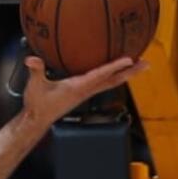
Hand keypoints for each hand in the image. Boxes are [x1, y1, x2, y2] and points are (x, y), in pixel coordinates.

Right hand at [22, 54, 147, 124]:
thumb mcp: (35, 86)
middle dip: (130, 72)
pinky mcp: (83, 94)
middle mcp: (86, 91)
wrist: (38, 119)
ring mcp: (86, 93)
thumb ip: (35, 71)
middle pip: (114, 81)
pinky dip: (113, 75)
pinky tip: (115, 70)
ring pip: (111, 82)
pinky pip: (103, 83)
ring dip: (126, 74)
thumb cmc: (37, 104)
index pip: (99, 75)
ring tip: (139, 64)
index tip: (128, 59)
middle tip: (146, 63)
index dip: (114, 67)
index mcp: (77, 88)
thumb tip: (31, 59)